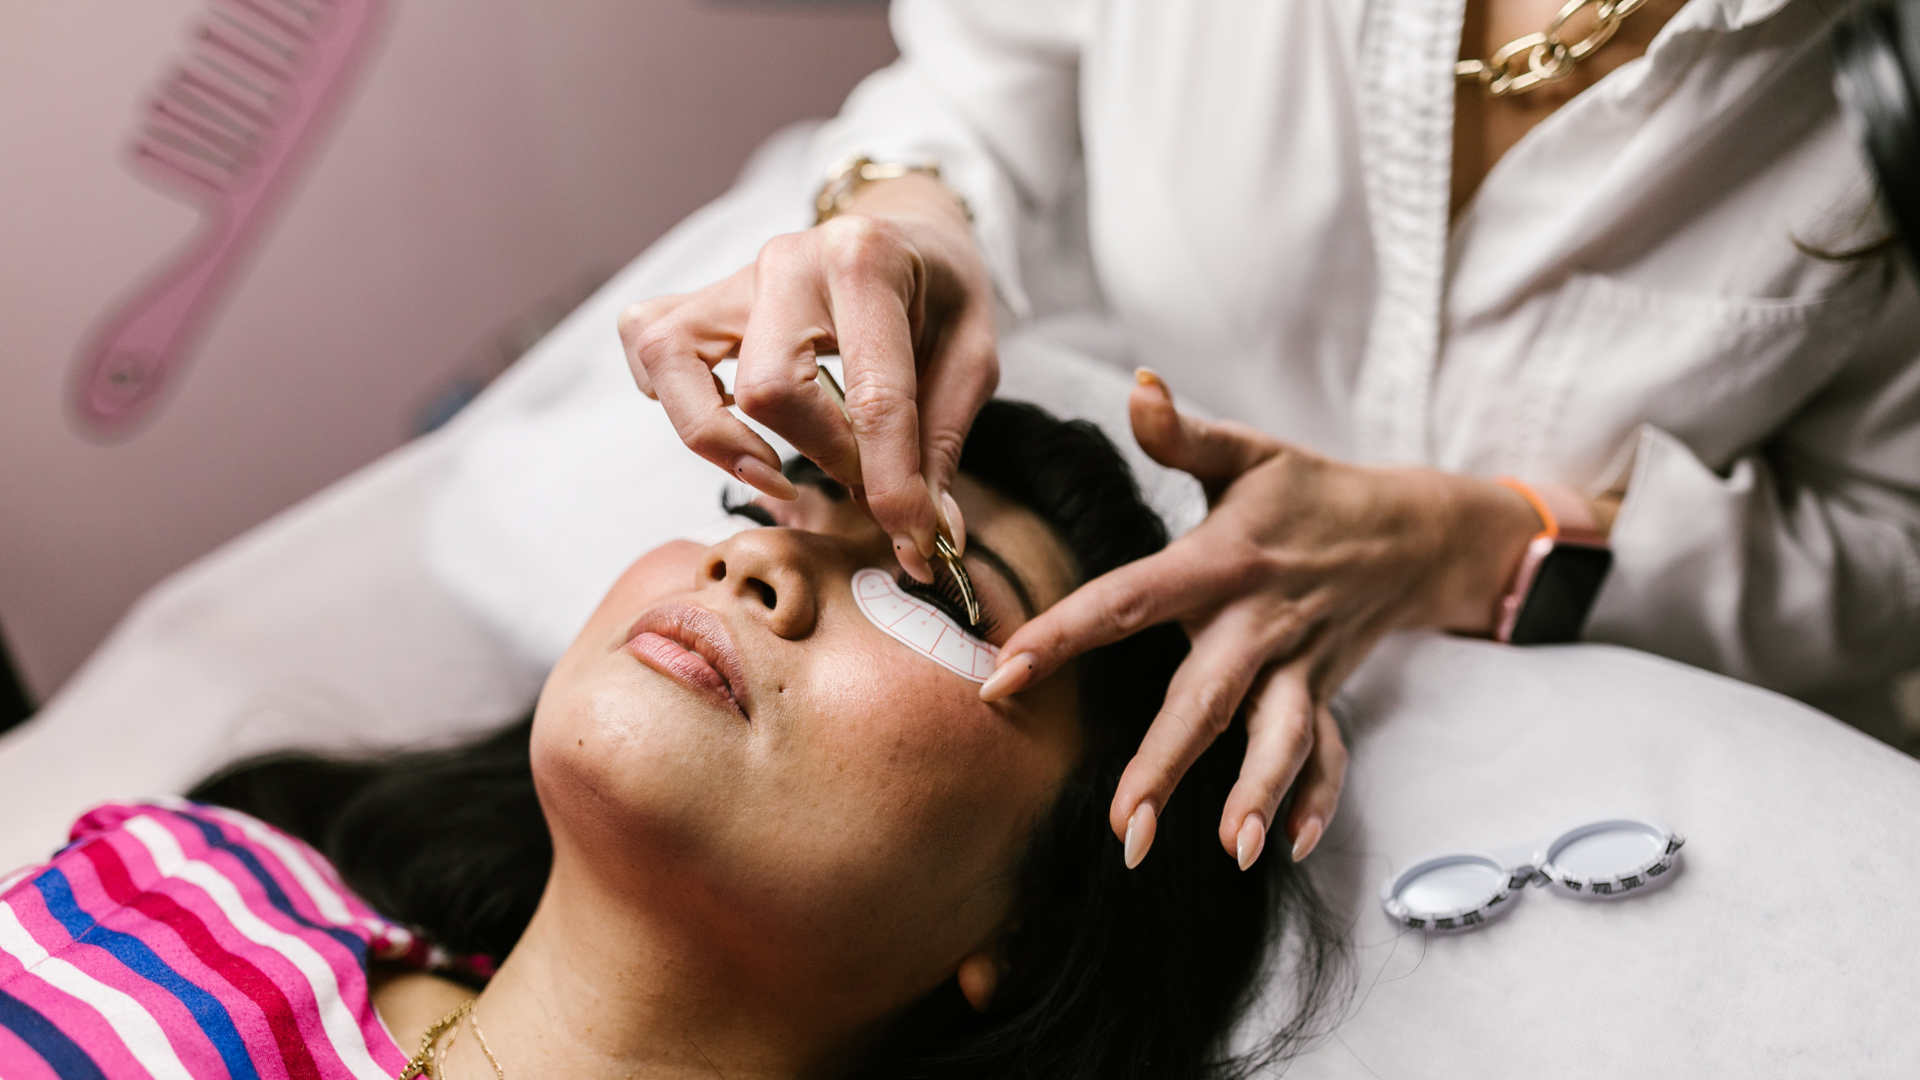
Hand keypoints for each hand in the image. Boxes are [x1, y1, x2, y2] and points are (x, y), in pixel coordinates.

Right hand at [617, 174, 996, 580]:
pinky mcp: (701, 299)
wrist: (905, 230)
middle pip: (770, 388)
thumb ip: (942, 445)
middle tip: (863, 477)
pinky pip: (646, 343)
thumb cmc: (940, 294)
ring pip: (674, 360)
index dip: (893, 487)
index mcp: (866, 260)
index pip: (873, 396)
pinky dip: (669, 395)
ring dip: (719, 438)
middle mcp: (788, 259)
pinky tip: (723, 421)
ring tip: (775, 472)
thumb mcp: (972, 358)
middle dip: (822, 457)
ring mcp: (733, 277)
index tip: (915, 545)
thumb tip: (927, 535)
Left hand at [979, 371, 1543, 868]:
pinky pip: (1329, 754)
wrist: (1414, 528)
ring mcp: (1301, 664)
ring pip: (1280, 737)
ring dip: (1257, 794)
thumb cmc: (1309, 489)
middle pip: (1208, 697)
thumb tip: (1135, 387)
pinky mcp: (1328, 691)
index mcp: (1222, 563)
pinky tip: (1288, 849)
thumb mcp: (1250, 453)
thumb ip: (1184, 433)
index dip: (1063, 636)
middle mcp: (1261, 622)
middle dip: (1168, 763)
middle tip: (1124, 824)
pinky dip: (1317, 799)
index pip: (1127, 600)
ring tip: (1229, 850)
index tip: (1002, 676)